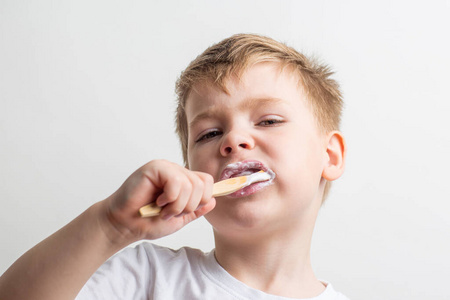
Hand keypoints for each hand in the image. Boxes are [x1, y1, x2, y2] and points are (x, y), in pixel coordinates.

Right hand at [99, 160, 215, 243]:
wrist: (126, 225)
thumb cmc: (148, 221)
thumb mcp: (180, 218)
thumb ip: (196, 210)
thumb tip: (214, 200)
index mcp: (183, 181)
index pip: (208, 182)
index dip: (203, 199)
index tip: (186, 212)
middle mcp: (176, 171)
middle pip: (202, 184)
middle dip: (189, 206)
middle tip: (171, 213)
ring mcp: (166, 168)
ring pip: (190, 184)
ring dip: (177, 205)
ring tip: (163, 210)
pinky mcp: (155, 167)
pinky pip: (176, 181)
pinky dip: (170, 198)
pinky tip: (157, 202)